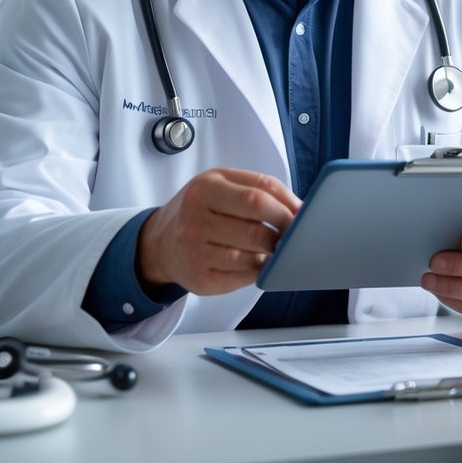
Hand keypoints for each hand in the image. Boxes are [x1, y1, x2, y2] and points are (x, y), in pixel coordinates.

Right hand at [137, 168, 300, 295]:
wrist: (160, 241)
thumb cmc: (200, 208)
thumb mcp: (222, 183)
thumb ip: (260, 188)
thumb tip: (299, 208)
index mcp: (206, 188)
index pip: (257, 196)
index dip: (286, 207)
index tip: (302, 215)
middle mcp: (196, 219)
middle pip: (255, 229)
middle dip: (282, 234)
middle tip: (294, 235)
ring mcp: (195, 251)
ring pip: (250, 256)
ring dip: (271, 254)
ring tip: (276, 248)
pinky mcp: (199, 278)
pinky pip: (241, 277)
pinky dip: (258, 271)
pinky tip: (260, 262)